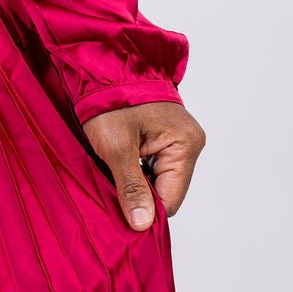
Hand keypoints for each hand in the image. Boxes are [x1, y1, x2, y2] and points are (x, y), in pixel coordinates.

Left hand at [82, 100, 206, 230]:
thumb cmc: (110, 100)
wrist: (103, 67)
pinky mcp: (164, 137)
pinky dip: (134, 171)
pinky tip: (116, 165)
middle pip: (166, 191)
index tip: (120, 215)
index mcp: (186, 145)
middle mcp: (189, 143)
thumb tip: (143, 224)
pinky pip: (152, 167)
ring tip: (111, 173)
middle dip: (139, 196)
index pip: (171, 200)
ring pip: (157, 180)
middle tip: (109, 190)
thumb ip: (131, 188)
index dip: (146, 212)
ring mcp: (178, 140)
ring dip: (134, 183)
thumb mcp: (116, 147)